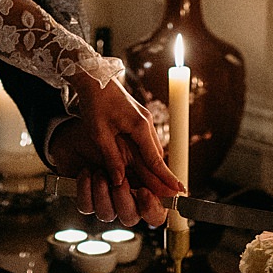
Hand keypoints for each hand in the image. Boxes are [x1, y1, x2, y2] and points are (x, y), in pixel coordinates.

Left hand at [67, 71, 182, 203]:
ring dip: (154, 165)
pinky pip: (146, 141)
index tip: (179, 190)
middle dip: (163, 175)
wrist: (93, 78)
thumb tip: (119, 181)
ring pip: (153, 148)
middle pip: (157, 155)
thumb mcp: (99, 134)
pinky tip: (144, 165)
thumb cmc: (95, 104)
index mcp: (140, 126)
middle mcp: (146, 122)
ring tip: (158, 184)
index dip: (166, 177)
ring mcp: (144, 119)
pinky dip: (147, 155)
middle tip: (171, 194)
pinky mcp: (138, 117)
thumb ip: (112, 158)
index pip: (155, 159)